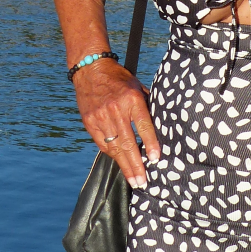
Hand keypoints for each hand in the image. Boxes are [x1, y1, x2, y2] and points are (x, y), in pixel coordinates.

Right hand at [72, 60, 159, 187]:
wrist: (91, 70)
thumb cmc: (119, 79)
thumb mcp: (137, 87)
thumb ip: (147, 106)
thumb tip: (160, 127)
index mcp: (131, 99)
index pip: (143, 125)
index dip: (150, 143)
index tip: (155, 158)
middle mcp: (116, 109)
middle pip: (128, 142)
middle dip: (136, 165)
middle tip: (142, 181)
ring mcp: (101, 117)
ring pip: (114, 147)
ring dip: (124, 165)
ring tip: (133, 179)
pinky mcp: (90, 122)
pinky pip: (103, 144)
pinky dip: (112, 154)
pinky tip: (120, 163)